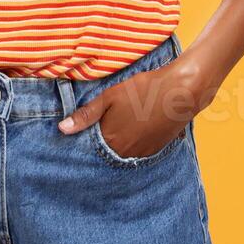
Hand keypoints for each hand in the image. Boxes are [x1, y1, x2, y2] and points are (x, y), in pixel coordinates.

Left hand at [58, 63, 214, 158]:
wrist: (180, 91)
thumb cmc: (143, 90)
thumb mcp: (110, 97)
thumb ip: (86, 114)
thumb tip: (62, 129)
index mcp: (111, 140)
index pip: (89, 148)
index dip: (85, 139)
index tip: (81, 133)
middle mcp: (125, 153)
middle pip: (106, 153)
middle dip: (101, 143)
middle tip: (105, 126)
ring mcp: (142, 153)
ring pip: (122, 154)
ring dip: (118, 145)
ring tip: (120, 128)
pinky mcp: (156, 150)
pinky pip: (138, 153)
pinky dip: (133, 145)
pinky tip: (134, 130)